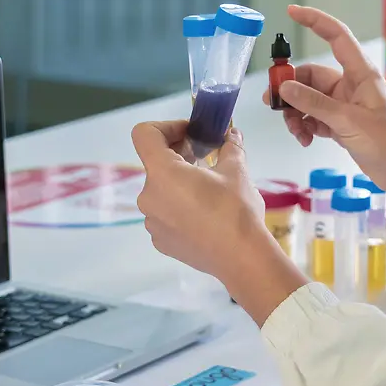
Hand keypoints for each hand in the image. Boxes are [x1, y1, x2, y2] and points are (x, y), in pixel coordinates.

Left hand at [132, 121, 306, 322]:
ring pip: (161, 191)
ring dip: (179, 183)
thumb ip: (229, 146)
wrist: (241, 258)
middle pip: (155, 164)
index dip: (166, 127)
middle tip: (206, 158)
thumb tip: (232, 134)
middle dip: (179, 155)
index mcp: (162, 173)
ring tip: (208, 190)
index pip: (144, 134)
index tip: (191, 134)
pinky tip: (204, 215)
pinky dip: (179, 208)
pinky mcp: (160, 241)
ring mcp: (152, 221)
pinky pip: (165, 214)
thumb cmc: (236, 209)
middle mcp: (148, 196)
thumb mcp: (237, 170)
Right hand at [265, 5, 385, 191]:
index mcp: (360, 74)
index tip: (290, 12)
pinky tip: (304, 139)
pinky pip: (312, 117)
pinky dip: (304, 126)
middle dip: (290, 89)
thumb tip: (284, 87)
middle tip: (272, 104)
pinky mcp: (339, 124)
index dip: (314, 21)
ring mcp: (343, 105)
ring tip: (295, 131)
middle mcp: (350, 85)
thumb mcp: (349, 121)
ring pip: (307, 99)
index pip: (336, 36)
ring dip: (295, 113)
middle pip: (310, 75)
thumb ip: (314, 103)